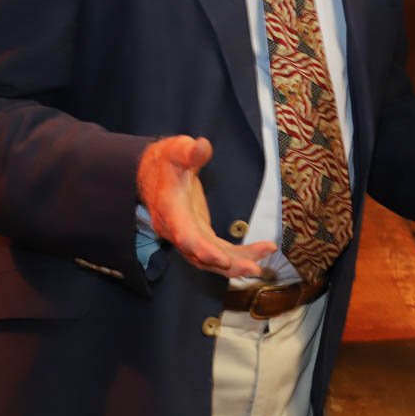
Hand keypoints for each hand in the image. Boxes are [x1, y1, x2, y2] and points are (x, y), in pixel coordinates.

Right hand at [137, 136, 276, 278]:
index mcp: (171, 210)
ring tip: (262, 265)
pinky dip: (237, 256)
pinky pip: (217, 252)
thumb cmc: (167, 161)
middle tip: (254, 270)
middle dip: (227, 264)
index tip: (222, 260)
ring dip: (236, 264)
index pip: (185, 235)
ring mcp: (188, 234)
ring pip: (211, 259)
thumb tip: (201, 146)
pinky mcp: (199, 234)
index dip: (203, 249)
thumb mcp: (175, 150)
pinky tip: (261, 251)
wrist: (153, 173)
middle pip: (200, 255)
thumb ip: (188, 151)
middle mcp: (177, 229)